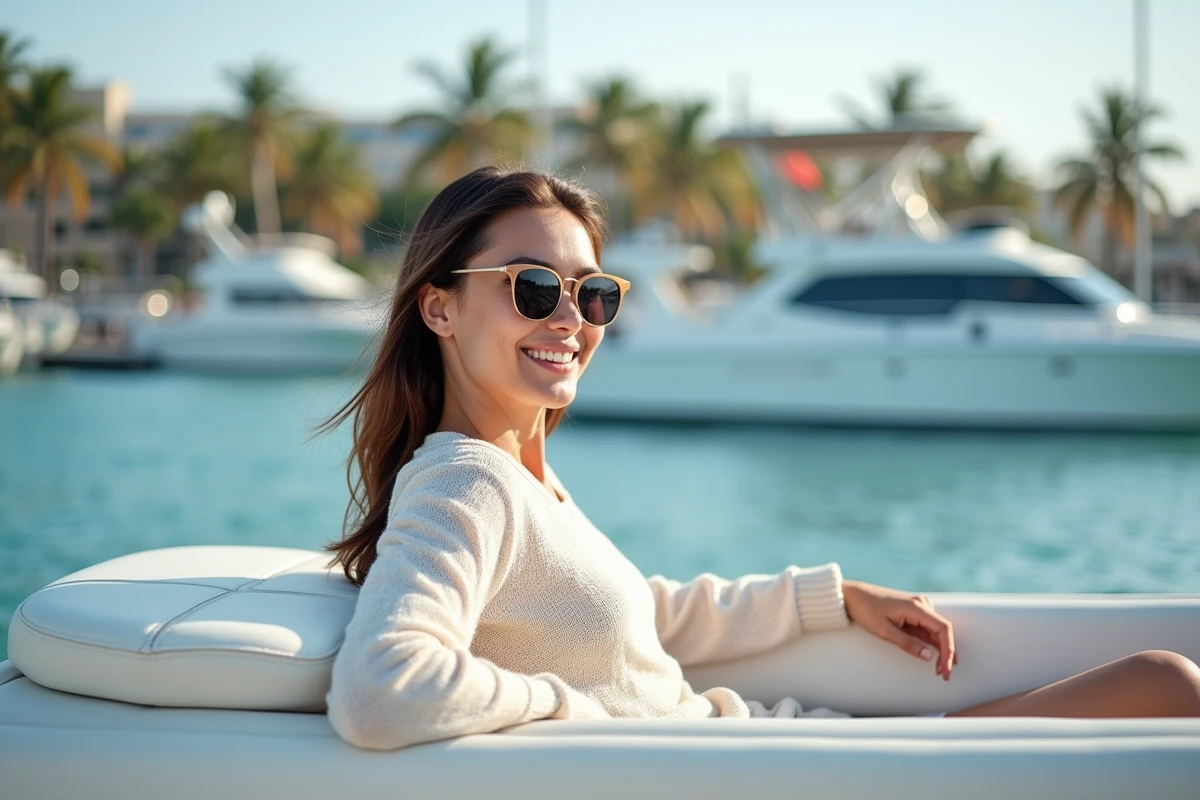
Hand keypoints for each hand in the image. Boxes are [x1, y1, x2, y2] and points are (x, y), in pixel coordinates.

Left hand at [841, 579, 957, 680]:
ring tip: (940, 669)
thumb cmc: (865, 610)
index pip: (943, 629)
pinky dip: (930, 642)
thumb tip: (929, 656)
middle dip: (946, 653)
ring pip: (935, 630)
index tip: (946, 667)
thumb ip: (908, 644)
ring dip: (940, 649)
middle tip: (944, 673)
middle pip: (942, 630)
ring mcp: (917, 606)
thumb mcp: (885, 631)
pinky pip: (926, 627)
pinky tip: (933, 656)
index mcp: (916, 607)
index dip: (949, 650)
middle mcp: (921, 604)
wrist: (851, 595)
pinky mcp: (911, 610)